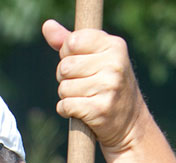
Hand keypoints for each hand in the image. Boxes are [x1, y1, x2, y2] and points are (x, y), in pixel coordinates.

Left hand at [41, 19, 147, 153]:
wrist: (128, 123)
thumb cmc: (106, 85)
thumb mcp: (95, 58)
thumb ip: (69, 41)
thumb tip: (47, 25)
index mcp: (114, 45)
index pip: (71, 42)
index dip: (67, 54)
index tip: (81, 62)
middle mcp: (115, 64)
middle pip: (64, 67)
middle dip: (65, 78)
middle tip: (83, 84)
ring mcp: (109, 87)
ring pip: (63, 88)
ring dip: (67, 96)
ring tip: (86, 98)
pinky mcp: (100, 109)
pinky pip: (65, 106)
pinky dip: (67, 110)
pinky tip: (81, 111)